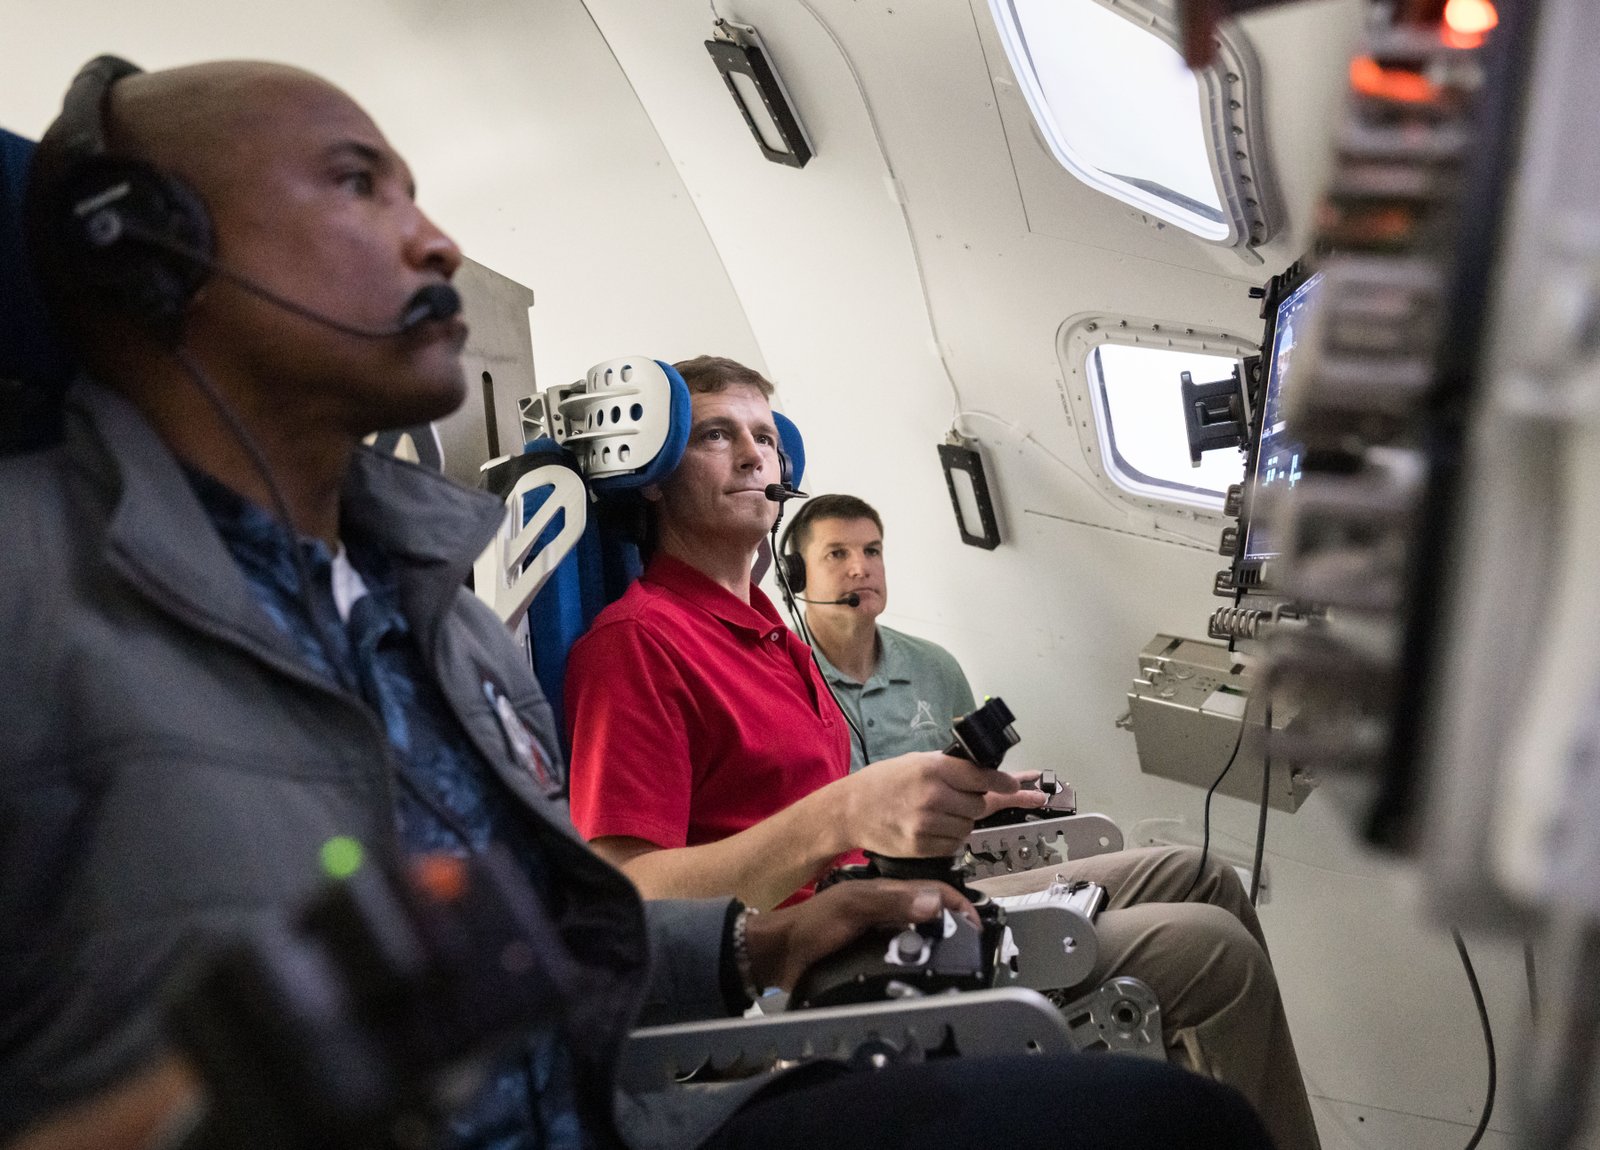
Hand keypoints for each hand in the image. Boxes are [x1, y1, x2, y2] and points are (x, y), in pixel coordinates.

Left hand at [742, 879, 977, 990]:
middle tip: (972, 952)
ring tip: (956, 969)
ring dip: (939, 950)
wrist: (780, 958)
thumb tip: (934, 903)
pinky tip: (927, 981)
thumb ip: (889, 902)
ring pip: (922, 939)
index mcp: (886, 893)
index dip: (958, 905)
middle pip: (933, 916)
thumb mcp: (851, 907)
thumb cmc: (812, 926)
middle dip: (955, 929)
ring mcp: (882, 936)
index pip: (934, 892)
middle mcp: (888, 912)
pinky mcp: (875, 959)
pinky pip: (907, 960)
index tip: (976, 927)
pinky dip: (920, 967)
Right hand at [840, 753, 1037, 855]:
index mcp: (933, 769)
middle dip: (975, 802)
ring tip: (938, 813)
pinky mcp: (921, 846)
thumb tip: (993, 775)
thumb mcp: (917, 762)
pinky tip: (931, 828)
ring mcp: (927, 824)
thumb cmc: (884, 781)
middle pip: (980, 806)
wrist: (850, 810)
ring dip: (962, 821)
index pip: (982, 777)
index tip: (1015, 786)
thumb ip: (953, 768)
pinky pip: (955, 845)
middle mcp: (933, 796)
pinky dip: (950, 837)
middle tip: (957, 798)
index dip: (1004, 783)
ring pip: (969, 827)